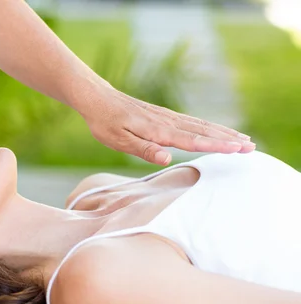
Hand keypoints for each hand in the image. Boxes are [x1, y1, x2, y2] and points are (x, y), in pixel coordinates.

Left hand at [78, 83, 254, 164]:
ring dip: (223, 132)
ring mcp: (166, 117)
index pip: (193, 140)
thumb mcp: (119, 141)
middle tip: (252, 147)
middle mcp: (166, 122)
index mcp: (158, 131)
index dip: (217, 146)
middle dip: (228, 139)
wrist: (97, 99)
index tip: (238, 149)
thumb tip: (167, 158)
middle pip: (203, 131)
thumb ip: (144, 150)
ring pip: (200, 125)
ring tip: (243, 139)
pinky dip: (208, 126)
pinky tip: (215, 130)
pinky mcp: (163, 115)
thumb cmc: (105, 123)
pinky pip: (191, 121)